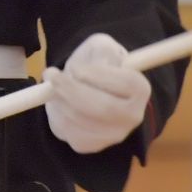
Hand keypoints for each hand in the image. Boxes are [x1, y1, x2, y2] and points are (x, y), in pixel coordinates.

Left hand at [44, 32, 151, 154]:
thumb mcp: (100, 46)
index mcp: (140, 89)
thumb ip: (99, 51)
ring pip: (81, 120)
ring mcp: (114, 135)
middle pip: (104, 108)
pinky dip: (57, 113)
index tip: (76, 68)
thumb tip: (84, 71)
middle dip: (72, 90)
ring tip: (54, 85)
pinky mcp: (91, 145)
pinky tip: (60, 102)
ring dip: (60, 99)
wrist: (86, 88)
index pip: (125, 84)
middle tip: (51, 75)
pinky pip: (69, 131)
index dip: (97, 74)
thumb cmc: (97, 64)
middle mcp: (133, 116)